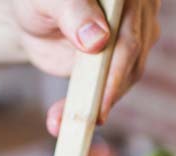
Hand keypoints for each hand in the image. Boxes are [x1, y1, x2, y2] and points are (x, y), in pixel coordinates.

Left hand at [11, 0, 160, 134]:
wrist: (36, 19)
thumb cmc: (41, 1)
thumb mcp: (48, 0)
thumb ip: (73, 12)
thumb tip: (98, 40)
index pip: (128, 29)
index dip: (116, 64)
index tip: (101, 97)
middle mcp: (139, 10)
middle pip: (132, 56)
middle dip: (104, 93)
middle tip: (78, 120)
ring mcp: (137, 35)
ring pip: (128, 76)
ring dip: (96, 105)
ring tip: (61, 123)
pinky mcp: (126, 61)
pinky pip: (116, 88)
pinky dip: (91, 108)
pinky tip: (64, 120)